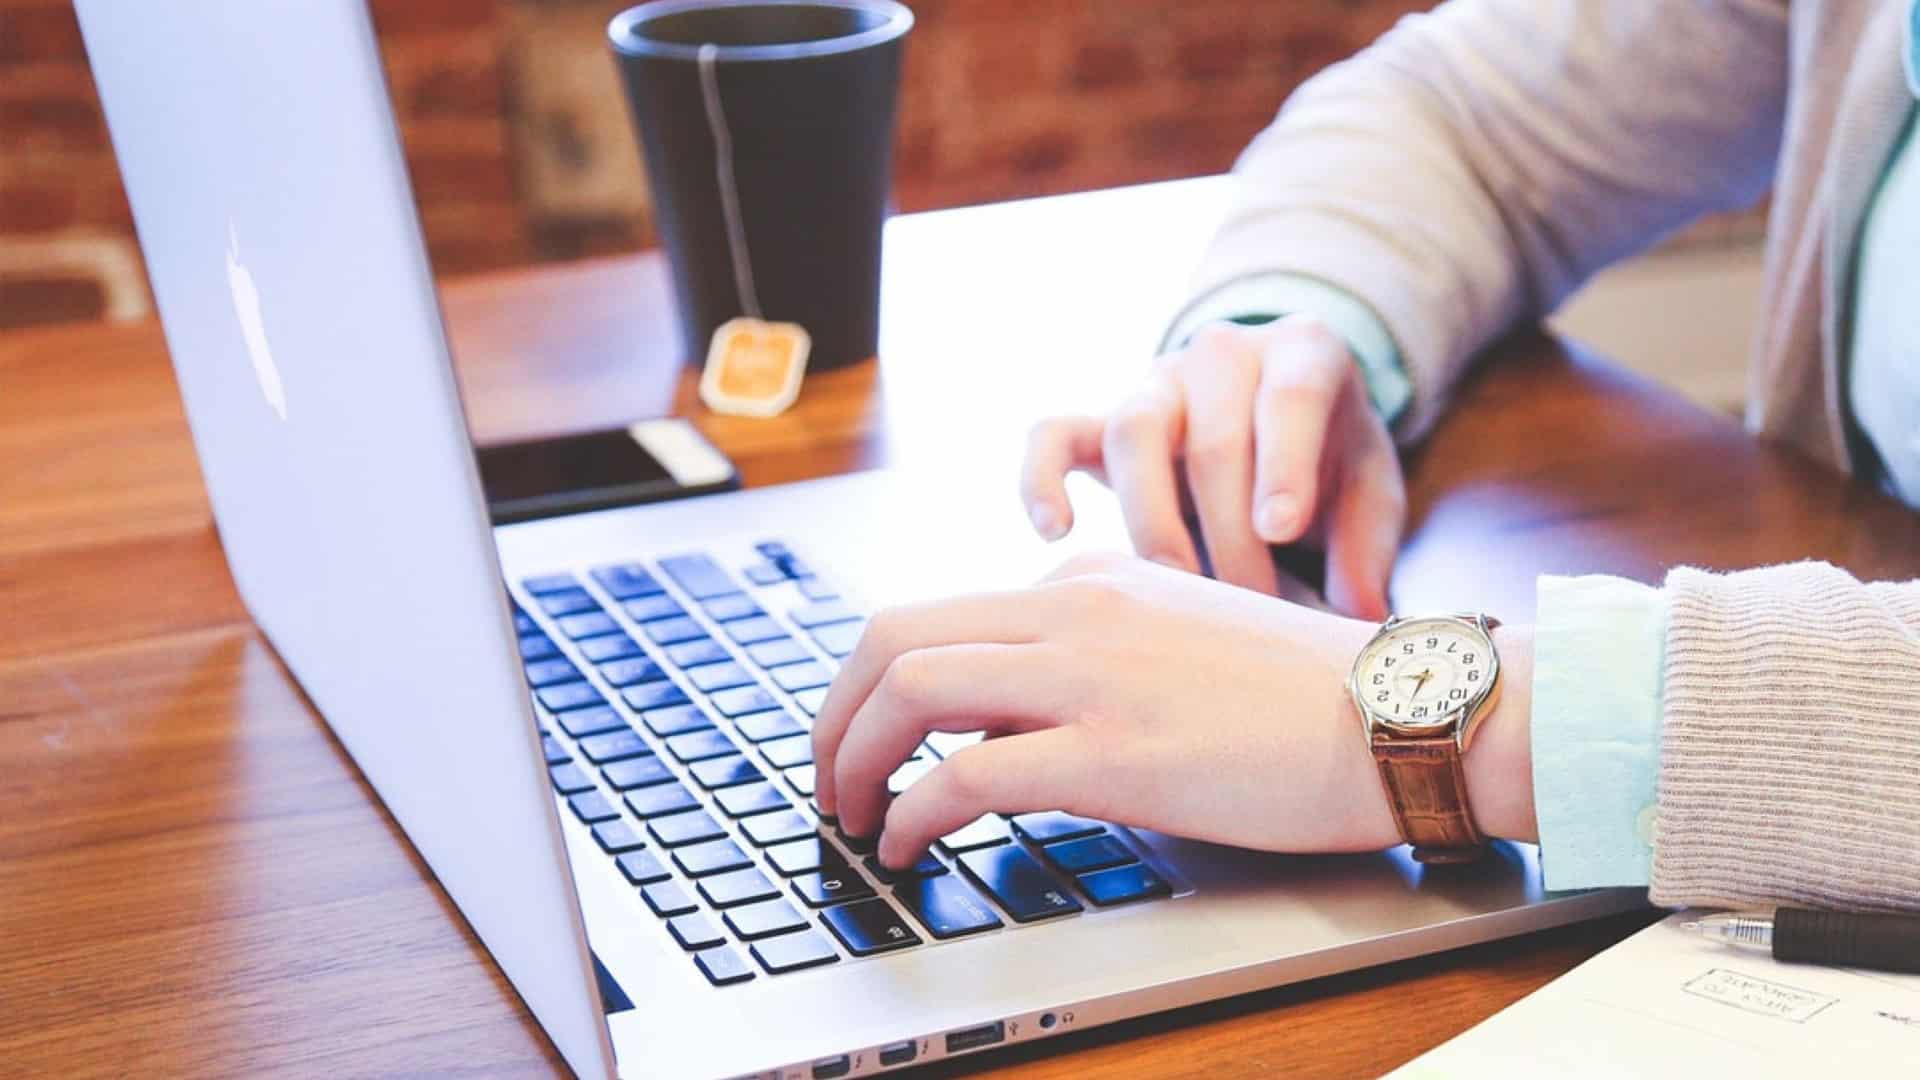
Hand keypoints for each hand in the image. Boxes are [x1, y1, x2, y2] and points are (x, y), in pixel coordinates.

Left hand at [812, 554, 1533, 867]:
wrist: (1400, 712)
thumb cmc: (1303, 695)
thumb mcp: (1176, 640)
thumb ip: (1088, 659)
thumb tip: (998, 721)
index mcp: (1087, 583)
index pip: (936, 614)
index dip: (874, 684)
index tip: (863, 736)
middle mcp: (1074, 610)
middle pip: (895, 635)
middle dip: (835, 712)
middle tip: (825, 776)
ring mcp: (1091, 677)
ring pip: (911, 689)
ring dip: (853, 757)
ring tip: (850, 815)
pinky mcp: (1114, 752)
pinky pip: (966, 773)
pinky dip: (912, 813)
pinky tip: (908, 846)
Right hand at [1020, 315, 1405, 617]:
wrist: (1278, 416)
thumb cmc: (1329, 459)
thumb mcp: (1370, 488)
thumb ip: (1368, 546)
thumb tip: (1360, 616)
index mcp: (1303, 352)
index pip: (1289, 396)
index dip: (1283, 462)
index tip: (1280, 529)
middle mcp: (1223, 354)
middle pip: (1212, 438)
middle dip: (1230, 534)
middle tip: (1251, 608)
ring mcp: (1156, 384)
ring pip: (1133, 433)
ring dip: (1153, 522)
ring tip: (1176, 591)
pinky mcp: (1101, 420)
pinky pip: (1052, 435)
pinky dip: (1041, 478)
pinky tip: (1055, 533)